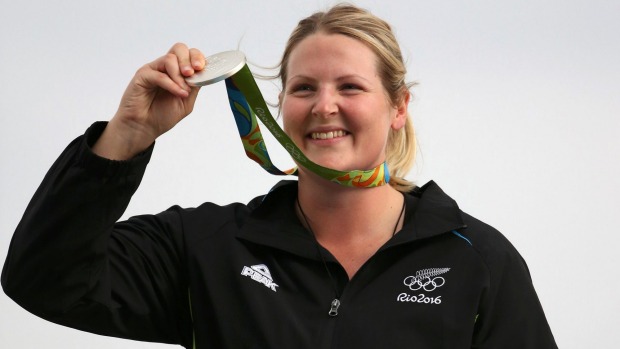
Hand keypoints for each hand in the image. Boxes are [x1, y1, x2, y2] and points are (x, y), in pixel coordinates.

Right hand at [93, 43, 205, 159]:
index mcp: (178, 72)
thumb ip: (195, 87)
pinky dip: (171, 84)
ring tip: (184, 90)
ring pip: (170, 58)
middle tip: (192, 73)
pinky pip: (159, 74)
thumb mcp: (187, 102)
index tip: (202, 69)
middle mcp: (166, 68)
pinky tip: (179, 93)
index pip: (190, 54)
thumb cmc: (162, 115)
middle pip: (179, 49)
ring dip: (180, 74)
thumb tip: (203, 74)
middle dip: (190, 59)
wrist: (144, 127)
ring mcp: (154, 69)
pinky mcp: (142, 75)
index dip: (198, 58)